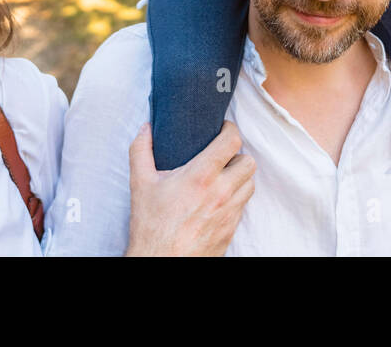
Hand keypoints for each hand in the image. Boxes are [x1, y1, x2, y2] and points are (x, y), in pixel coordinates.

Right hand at [125, 121, 254, 255]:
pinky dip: (236, 198)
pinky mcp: (231, 229)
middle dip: (238, 154)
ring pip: (250, 184)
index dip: (230, 129)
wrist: (160, 262)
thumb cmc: (151, 226)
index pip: (232, 142)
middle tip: (223, 155)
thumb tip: (145, 128)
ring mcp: (229, 213)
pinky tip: (219, 199)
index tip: (222, 129)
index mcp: (201, 177)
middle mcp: (221, 193)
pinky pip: (243, 206)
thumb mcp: (140, 184)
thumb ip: (141, 150)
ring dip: (240, 177)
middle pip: (249, 162)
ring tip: (223, 176)